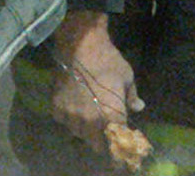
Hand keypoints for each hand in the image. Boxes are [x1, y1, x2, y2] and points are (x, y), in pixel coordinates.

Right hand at [48, 11, 140, 149]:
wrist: (80, 45)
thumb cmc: (108, 60)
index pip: (116, 145)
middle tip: (105, 132)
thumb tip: (138, 108)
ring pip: (79, 134)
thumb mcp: (126, 77)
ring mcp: (71, 117)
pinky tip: (74, 108)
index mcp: (111, 118)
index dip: (120, 149)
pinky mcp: (56, 109)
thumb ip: (131, 97)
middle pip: (96, 145)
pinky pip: (64, 122)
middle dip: (102, 142)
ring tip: (89, 117)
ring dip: (85, 130)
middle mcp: (89, 123)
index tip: (121, 149)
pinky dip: (70, 119)